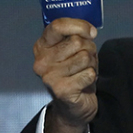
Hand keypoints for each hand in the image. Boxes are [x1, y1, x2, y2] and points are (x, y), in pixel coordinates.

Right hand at [33, 18, 97, 132]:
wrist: (72, 107)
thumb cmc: (74, 74)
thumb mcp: (72, 50)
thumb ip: (75, 36)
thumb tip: (90, 31)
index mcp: (41, 47)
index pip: (58, 26)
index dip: (79, 26)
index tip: (91, 32)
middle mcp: (41, 61)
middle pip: (76, 41)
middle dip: (89, 49)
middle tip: (85, 61)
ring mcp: (49, 76)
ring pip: (85, 57)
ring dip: (91, 64)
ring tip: (84, 72)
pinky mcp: (61, 90)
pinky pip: (88, 73)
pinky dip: (92, 77)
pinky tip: (84, 83)